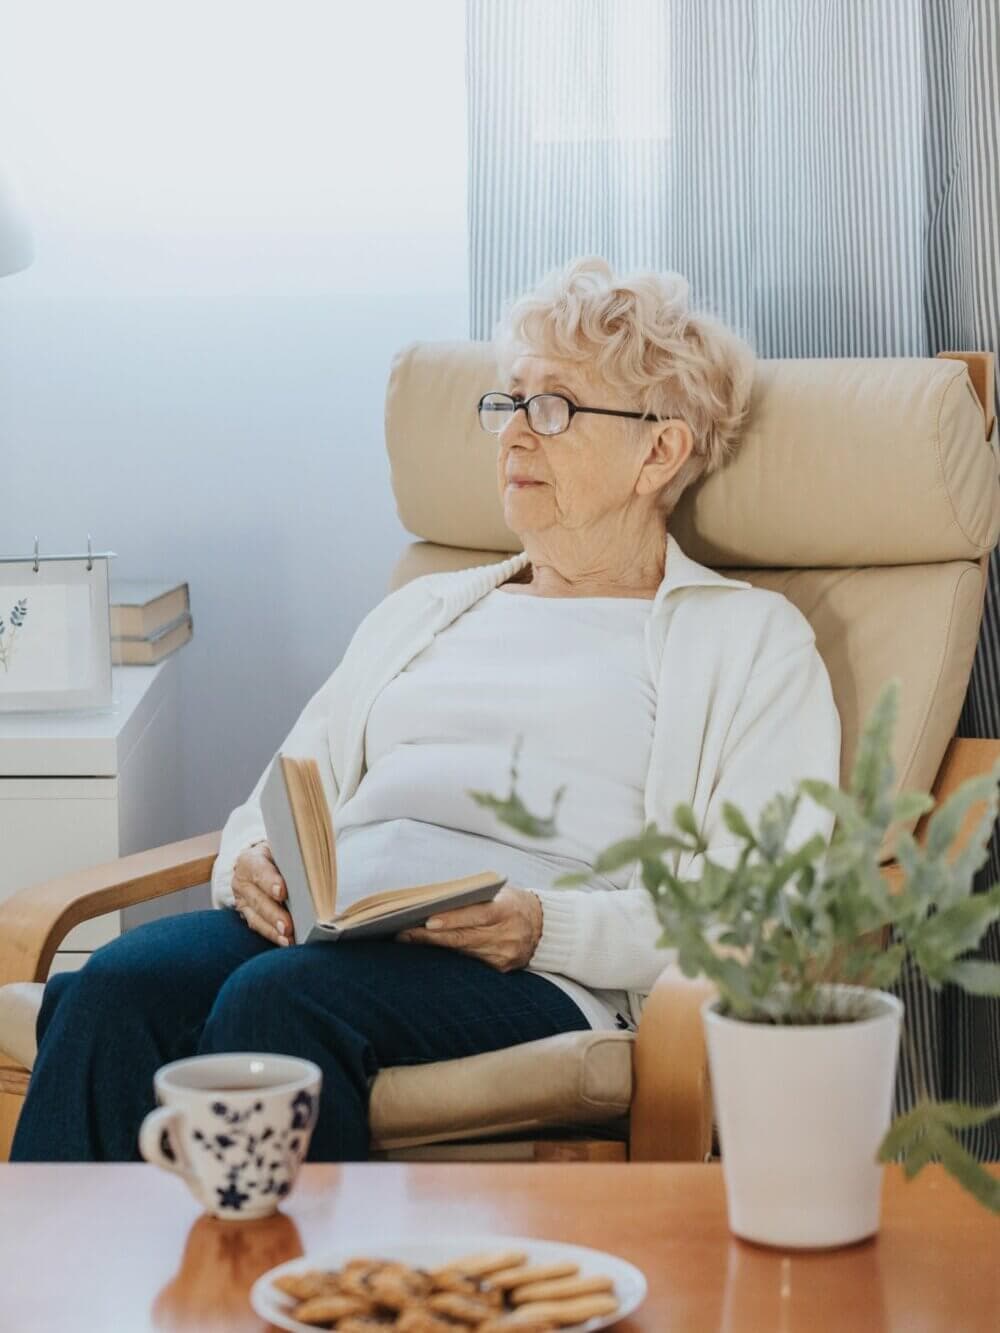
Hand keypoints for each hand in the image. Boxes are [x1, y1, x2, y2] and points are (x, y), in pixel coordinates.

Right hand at [232, 841, 294, 945]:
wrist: (260, 861)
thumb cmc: (279, 855)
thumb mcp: (282, 850)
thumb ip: (293, 860)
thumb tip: (316, 872)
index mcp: (250, 860)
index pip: (259, 870)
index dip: (270, 882)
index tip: (282, 892)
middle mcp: (242, 881)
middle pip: (258, 900)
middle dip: (274, 914)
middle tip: (287, 926)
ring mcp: (242, 900)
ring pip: (256, 917)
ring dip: (273, 930)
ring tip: (288, 938)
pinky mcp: (247, 915)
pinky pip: (259, 927)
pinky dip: (273, 935)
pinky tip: (286, 942)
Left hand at [397, 886, 542, 972]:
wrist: (544, 926)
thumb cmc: (512, 902)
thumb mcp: (500, 893)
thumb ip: (474, 899)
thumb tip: (435, 902)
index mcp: (508, 911)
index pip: (477, 915)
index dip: (452, 919)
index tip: (427, 921)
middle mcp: (508, 935)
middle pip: (463, 938)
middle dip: (430, 936)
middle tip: (402, 933)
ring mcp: (505, 955)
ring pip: (463, 952)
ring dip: (434, 946)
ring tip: (408, 938)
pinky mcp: (502, 968)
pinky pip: (470, 962)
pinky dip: (450, 955)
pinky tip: (430, 949)